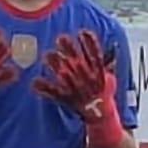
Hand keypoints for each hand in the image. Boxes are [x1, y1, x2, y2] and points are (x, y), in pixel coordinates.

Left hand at [34, 29, 123, 147]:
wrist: (100, 115)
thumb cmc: (102, 92)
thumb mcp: (109, 77)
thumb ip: (108, 63)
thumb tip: (113, 47)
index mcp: (97, 73)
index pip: (96, 55)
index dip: (90, 43)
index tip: (83, 33)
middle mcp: (86, 79)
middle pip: (77, 61)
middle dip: (69, 49)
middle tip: (61, 38)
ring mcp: (76, 88)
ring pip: (65, 74)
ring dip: (56, 65)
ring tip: (47, 55)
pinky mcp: (66, 98)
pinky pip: (54, 93)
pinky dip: (44, 88)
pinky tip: (34, 82)